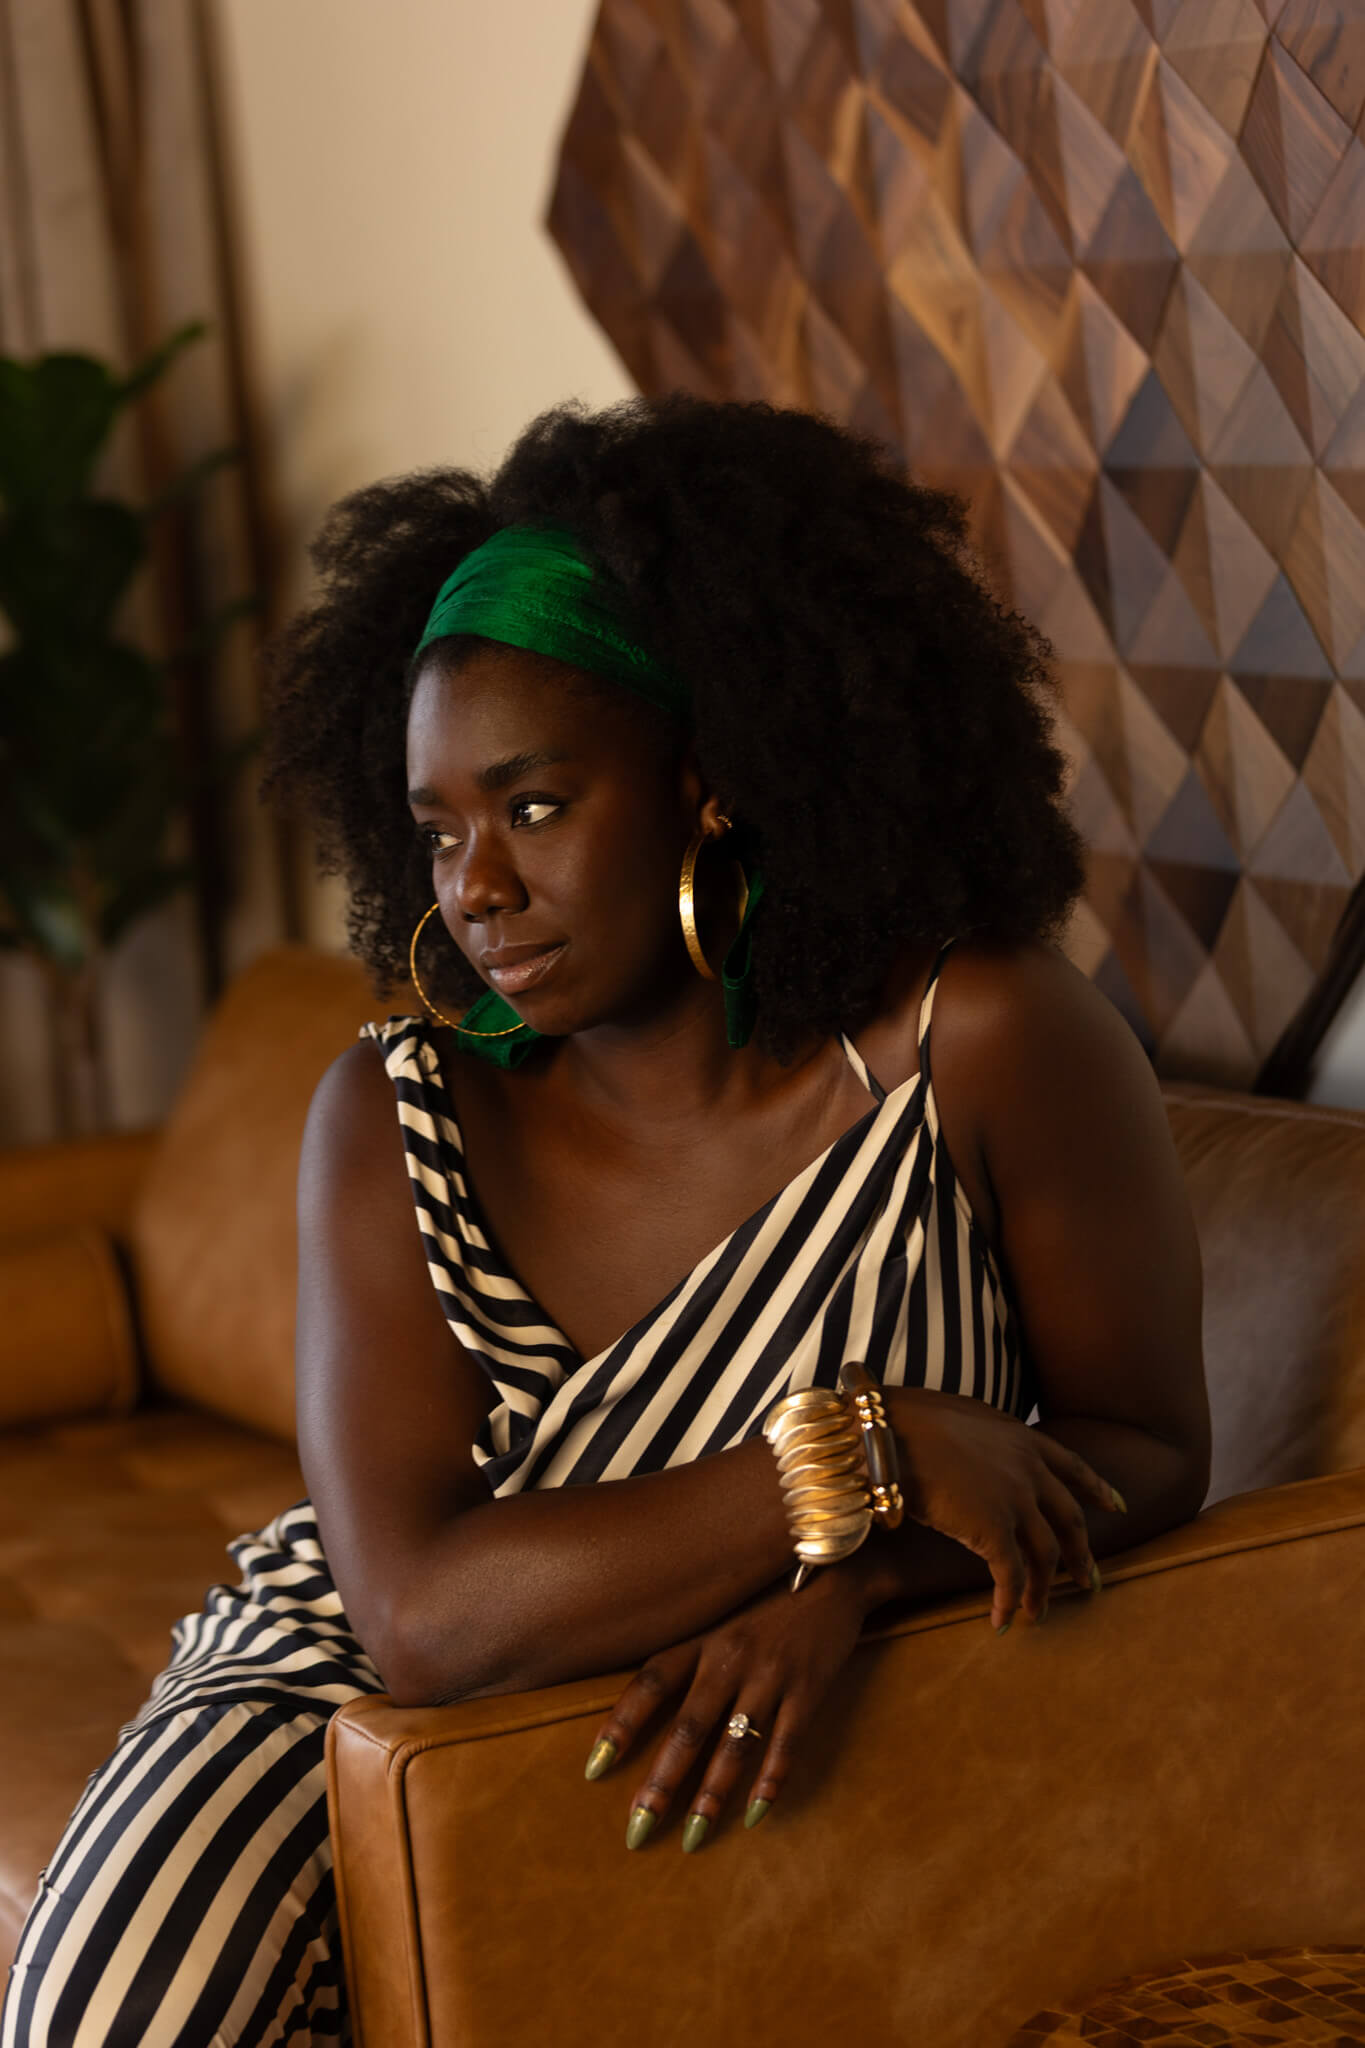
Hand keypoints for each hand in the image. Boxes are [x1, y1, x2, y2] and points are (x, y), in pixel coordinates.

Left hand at [583, 1558, 876, 1850]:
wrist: (836, 1579)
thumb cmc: (769, 1606)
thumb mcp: (721, 1621)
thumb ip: (690, 1658)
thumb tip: (645, 1713)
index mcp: (702, 1639)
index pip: (650, 1684)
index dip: (621, 1725)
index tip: (593, 1771)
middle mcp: (729, 1657)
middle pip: (688, 1727)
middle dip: (661, 1782)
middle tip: (637, 1829)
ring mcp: (770, 1674)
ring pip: (734, 1743)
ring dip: (711, 1794)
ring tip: (692, 1838)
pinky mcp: (808, 1689)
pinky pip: (786, 1742)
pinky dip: (770, 1781)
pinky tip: (754, 1814)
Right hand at [887, 1387, 1124, 1631]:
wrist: (885, 1432)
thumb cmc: (903, 1420)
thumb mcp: (957, 1417)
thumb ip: (979, 1439)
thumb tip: (968, 1455)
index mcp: (1020, 1437)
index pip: (1072, 1465)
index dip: (1096, 1489)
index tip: (1116, 1507)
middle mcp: (1028, 1469)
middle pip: (1070, 1519)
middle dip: (1081, 1554)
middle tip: (1087, 1580)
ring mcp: (1014, 1500)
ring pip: (1045, 1555)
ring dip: (1042, 1589)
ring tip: (1038, 1614)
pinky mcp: (993, 1530)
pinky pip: (1010, 1576)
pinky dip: (1010, 1601)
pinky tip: (1002, 1620)